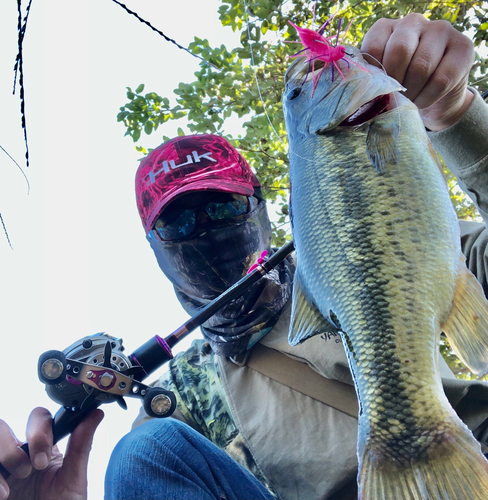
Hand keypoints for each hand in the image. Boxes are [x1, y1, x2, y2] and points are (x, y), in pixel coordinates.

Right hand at [0, 407, 102, 499]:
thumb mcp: (71, 481)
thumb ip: (81, 446)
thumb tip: (96, 413)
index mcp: (41, 450)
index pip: (38, 418)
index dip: (40, 427)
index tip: (46, 455)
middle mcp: (17, 456)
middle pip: (4, 425)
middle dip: (17, 442)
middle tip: (34, 467)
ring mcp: (1, 470)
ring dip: (5, 454)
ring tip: (17, 482)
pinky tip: (3, 495)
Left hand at [361, 13, 474, 130]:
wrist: (433, 98)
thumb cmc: (399, 87)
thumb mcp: (381, 81)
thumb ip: (371, 80)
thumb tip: (361, 92)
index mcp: (386, 28)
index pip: (374, 47)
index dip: (375, 76)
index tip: (378, 91)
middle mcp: (413, 22)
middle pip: (399, 51)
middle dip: (395, 83)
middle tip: (394, 100)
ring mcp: (440, 30)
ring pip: (421, 67)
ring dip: (412, 93)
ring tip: (409, 102)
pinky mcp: (462, 47)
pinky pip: (441, 79)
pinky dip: (428, 97)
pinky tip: (424, 100)